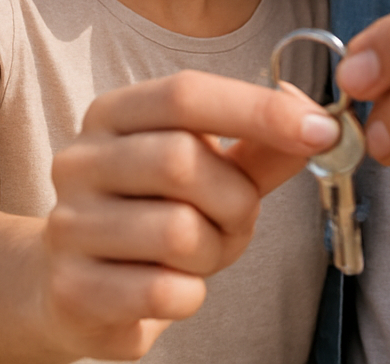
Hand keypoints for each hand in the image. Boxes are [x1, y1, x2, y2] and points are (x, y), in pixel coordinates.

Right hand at [39, 70, 339, 358]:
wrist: (76, 289)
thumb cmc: (154, 216)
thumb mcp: (212, 171)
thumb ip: (261, 145)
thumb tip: (316, 120)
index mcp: (113, 114)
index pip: (185, 94)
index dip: (258, 109)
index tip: (320, 130)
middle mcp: (79, 161)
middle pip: (181, 160)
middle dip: (235, 198)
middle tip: (237, 218)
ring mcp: (68, 225)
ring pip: (177, 231)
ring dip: (214, 251)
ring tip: (200, 255)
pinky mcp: (71, 289)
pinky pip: (164, 292)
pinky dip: (190, 295)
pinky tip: (171, 288)